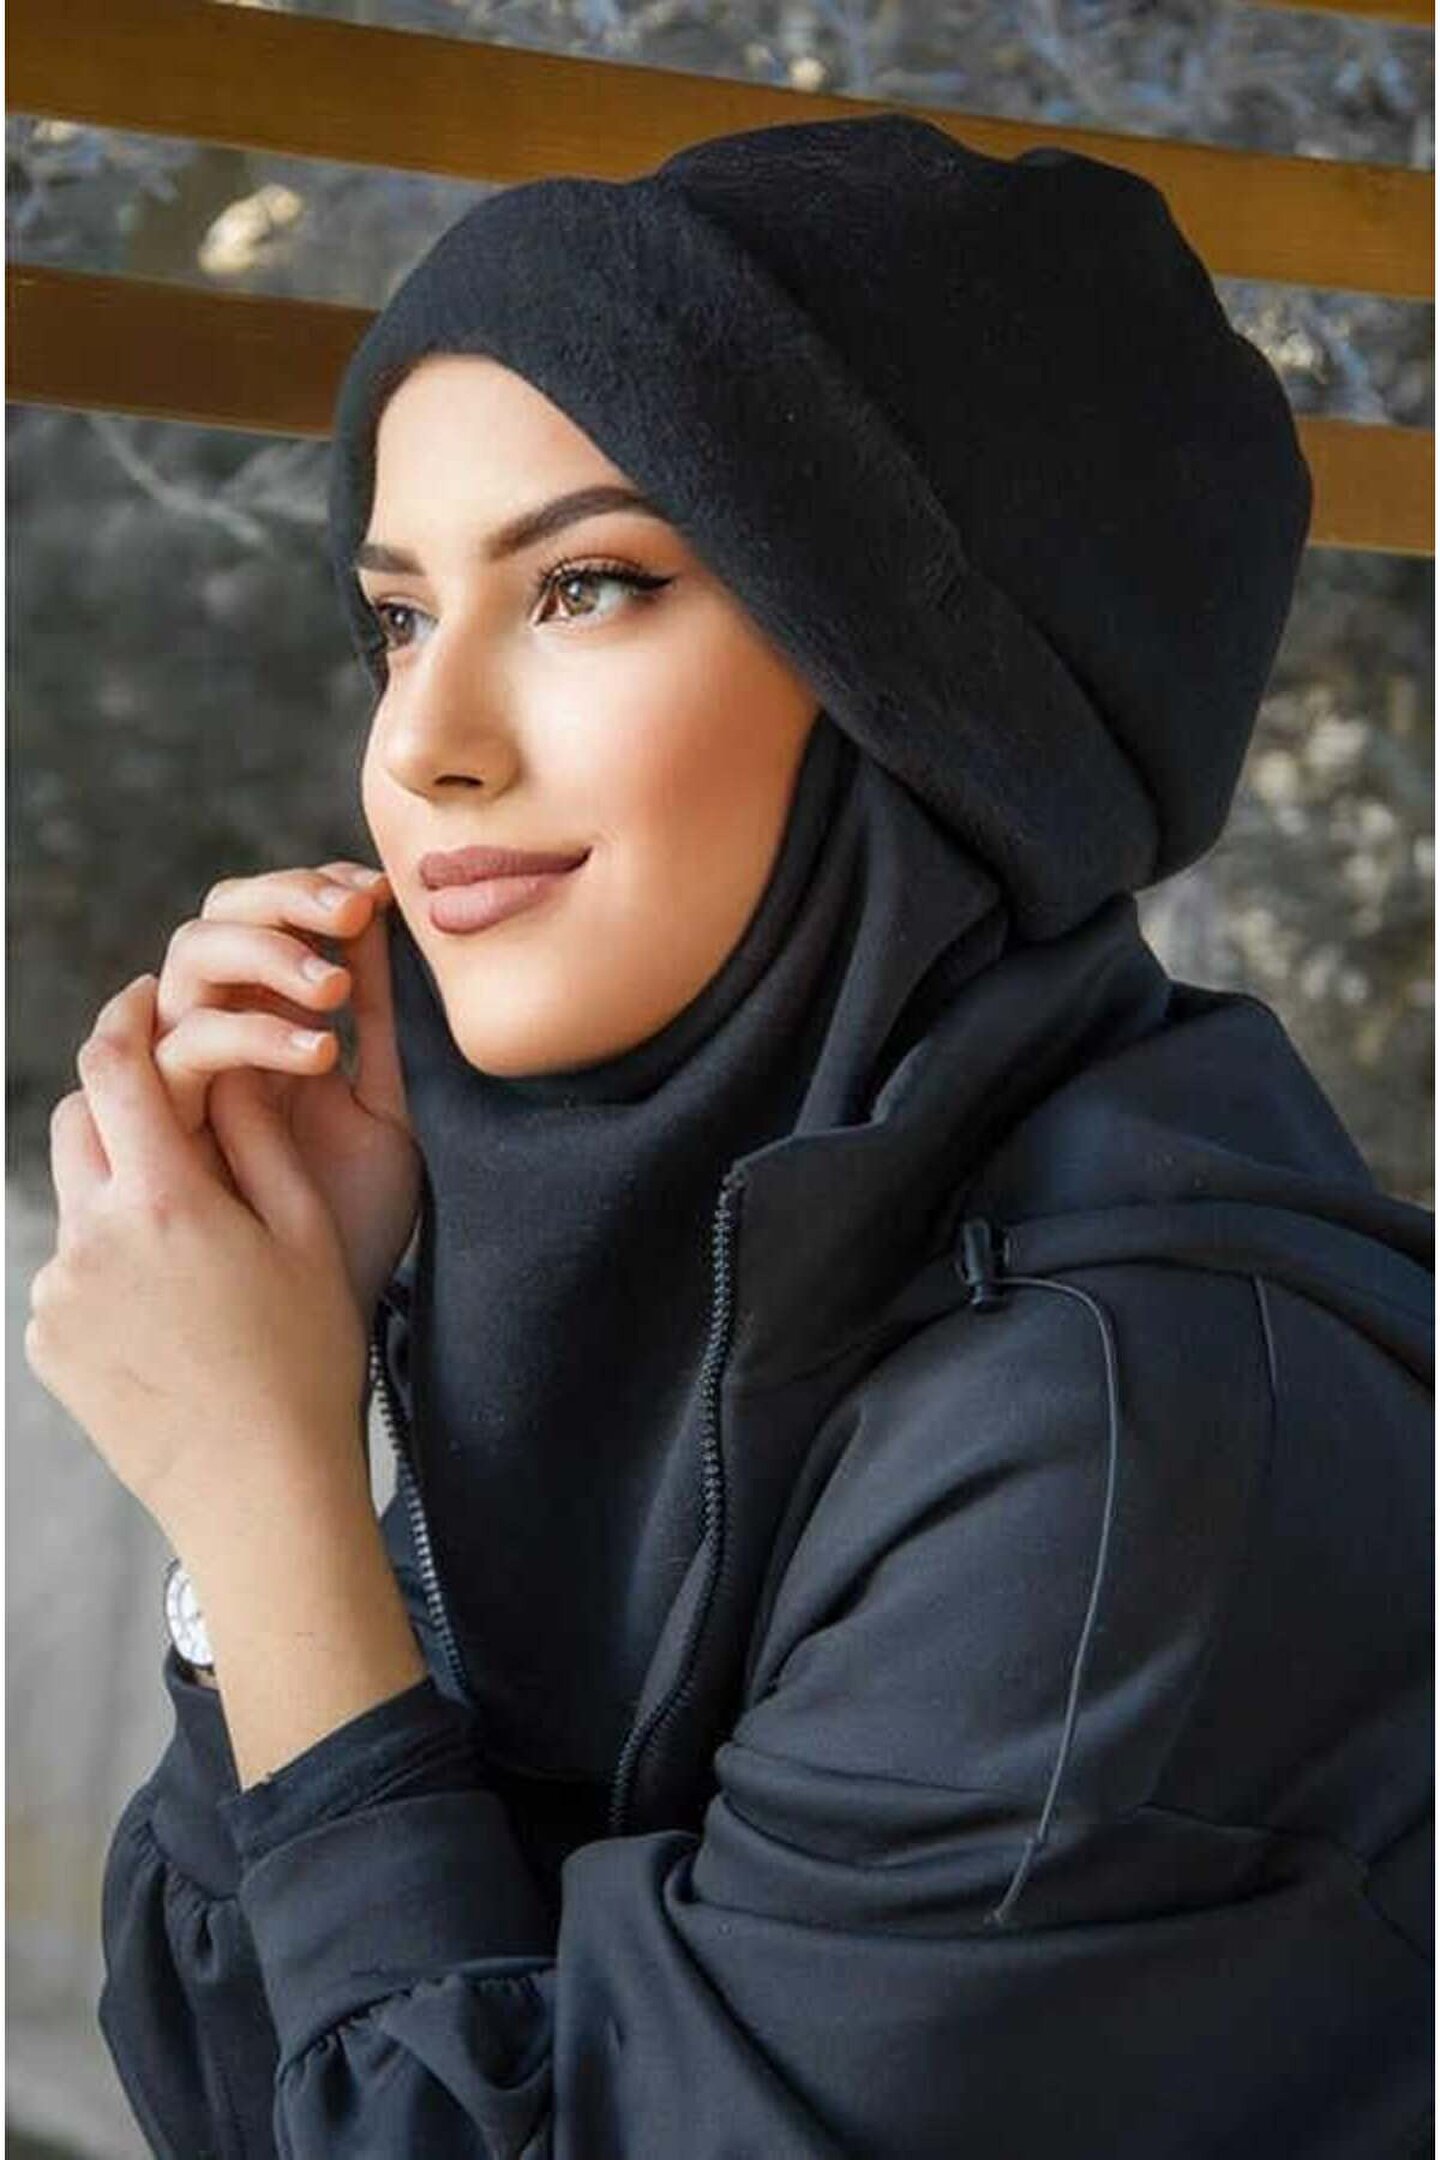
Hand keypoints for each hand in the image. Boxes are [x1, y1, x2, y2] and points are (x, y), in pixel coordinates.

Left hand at [25, 974, 372, 1548]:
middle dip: (119, 1100)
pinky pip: (71, 1271)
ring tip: (192, 1243)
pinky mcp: (48, 1342)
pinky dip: (111, 1264)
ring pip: (76, 1200)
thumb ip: (256, 1136)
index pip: (116, 1065)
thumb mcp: (305, 1233)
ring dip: (120, 1191)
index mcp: (164, 1197)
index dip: (127, 1016)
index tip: (147, 995)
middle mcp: (92, 1237)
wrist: (257, 1490)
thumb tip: (223, 1066)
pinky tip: (172, 1311)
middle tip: (175, 1111)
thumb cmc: (304, 1358)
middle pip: (77, 1121)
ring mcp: (60, 1294)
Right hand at [151, 861, 420, 1323]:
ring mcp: (188, 1080)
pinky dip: (249, 1035)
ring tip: (335, 987)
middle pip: (211, 923)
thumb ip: (383, 1020)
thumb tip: (386, 918)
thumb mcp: (390, 1105)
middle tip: (353, 909)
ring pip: (184, 969)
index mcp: (268, 1025)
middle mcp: (217, 1040)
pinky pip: (182, 1051)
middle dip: (279, 902)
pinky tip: (320, 1052)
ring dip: (261, 955)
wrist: (345, 1311)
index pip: (262, 919)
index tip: (377, 890)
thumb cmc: (363, 1216)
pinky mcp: (171, 1126)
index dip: (307, 890)